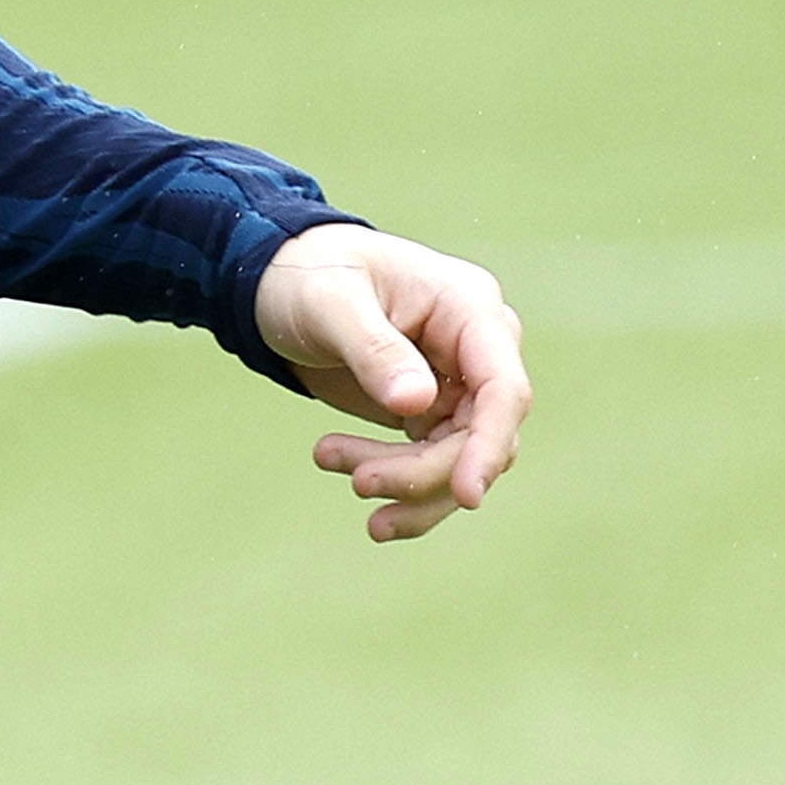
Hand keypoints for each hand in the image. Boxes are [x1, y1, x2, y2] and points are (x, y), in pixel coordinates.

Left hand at [249, 223, 529, 541]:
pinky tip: (371, 509)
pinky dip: (404, 491)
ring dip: (407, 484)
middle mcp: (477, 349)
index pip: (503, 387)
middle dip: (424, 471)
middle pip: (482, 435)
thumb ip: (374, 349)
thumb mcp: (331, 303)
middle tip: (358, 482)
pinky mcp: (434, 412)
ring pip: (460, 461)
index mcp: (469, 307)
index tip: (468, 496)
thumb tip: (418, 404)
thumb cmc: (309, 275)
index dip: (491, 443)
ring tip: (332, 463)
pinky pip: (437, 467)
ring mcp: (458, 384)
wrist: (282, 283)